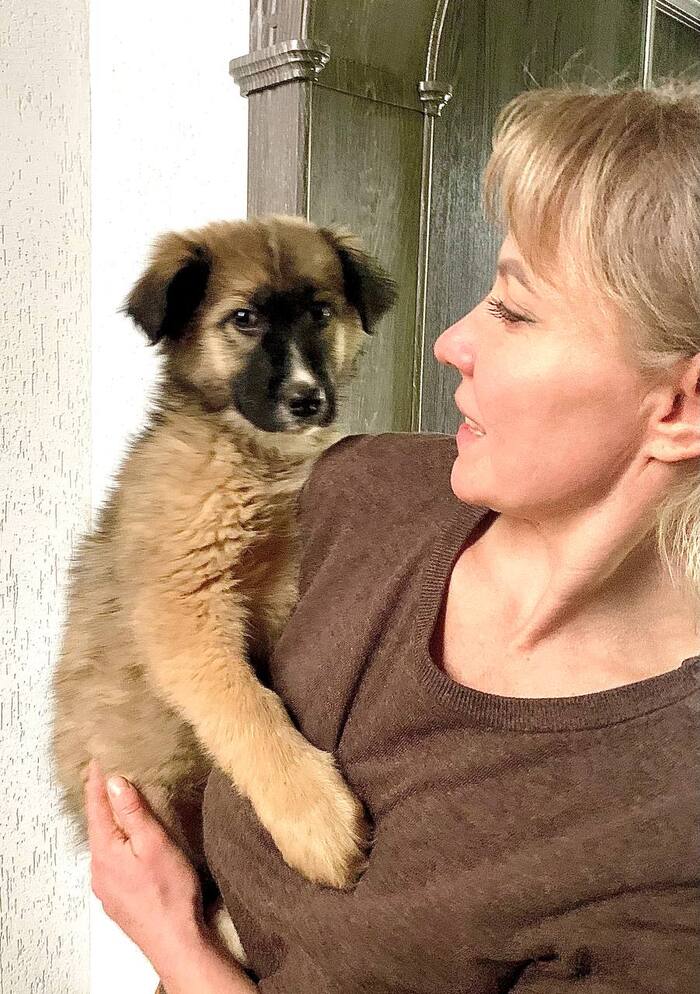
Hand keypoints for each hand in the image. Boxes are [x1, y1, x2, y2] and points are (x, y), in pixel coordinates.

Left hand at [84, 760, 204, 975]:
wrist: (175, 941)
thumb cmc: (169, 893)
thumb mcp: (154, 843)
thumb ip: (132, 812)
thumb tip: (114, 783)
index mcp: (106, 851)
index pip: (96, 806)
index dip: (96, 781)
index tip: (96, 760)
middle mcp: (99, 869)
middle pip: (98, 825)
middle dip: (103, 801)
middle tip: (108, 776)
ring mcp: (106, 887)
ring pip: (106, 845)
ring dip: (113, 824)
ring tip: (122, 806)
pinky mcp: (118, 898)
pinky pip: (113, 862)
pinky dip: (119, 845)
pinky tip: (132, 845)